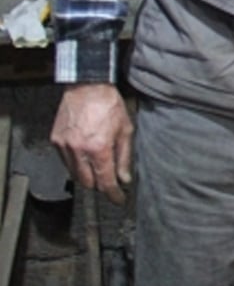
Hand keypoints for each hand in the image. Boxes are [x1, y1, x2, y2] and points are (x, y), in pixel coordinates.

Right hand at [50, 84, 133, 204]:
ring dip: (87, 174)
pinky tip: (86, 156)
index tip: (118, 199)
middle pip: (87, 182)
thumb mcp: (125, 130)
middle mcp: (79, 150)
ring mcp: (64, 145)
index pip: (105, 180)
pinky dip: (76, 163)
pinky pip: (65, 161)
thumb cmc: (109, 105)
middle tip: (110, 181)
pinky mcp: (56, 140)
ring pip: (74, 173)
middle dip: (99, 184)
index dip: (113, 194)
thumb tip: (125, 178)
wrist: (88, 86)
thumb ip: (125, 157)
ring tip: (98, 166)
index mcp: (99, 148)